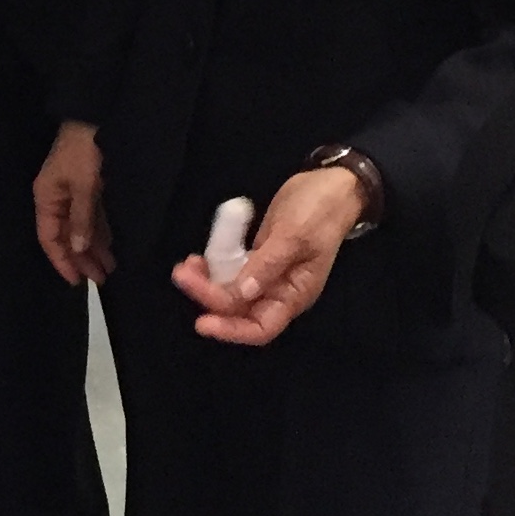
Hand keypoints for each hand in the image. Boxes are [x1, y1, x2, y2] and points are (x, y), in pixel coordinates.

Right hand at [33, 121, 109, 284]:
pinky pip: (90, 215)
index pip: (49, 238)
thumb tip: (78, 247)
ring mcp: (72, 190)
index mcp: (47, 197)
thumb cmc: (85, 150)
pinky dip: (99, 231)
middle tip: (101, 279)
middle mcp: (57, 196)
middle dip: (81, 258)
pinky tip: (110, 244)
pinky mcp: (87, 184)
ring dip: (93, 247)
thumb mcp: (84, 186)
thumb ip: (82, 219)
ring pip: (80, 227)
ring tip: (110, 267)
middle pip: (65, 235)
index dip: (62, 261)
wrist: (97, 114)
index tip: (78, 283)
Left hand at [170, 166, 364, 346]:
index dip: (232, 330)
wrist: (331, 185)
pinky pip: (231, 270)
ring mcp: (266, 274)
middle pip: (239, 310)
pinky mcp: (257, 257)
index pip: (262, 328)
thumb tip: (242, 293)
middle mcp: (278, 291)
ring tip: (185, 267)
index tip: (203, 321)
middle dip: (210, 298)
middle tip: (183, 275)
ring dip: (206, 283)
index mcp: (295, 294)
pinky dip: (213, 267)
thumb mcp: (295, 235)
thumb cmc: (320, 212)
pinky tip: (197, 258)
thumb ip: (269, 264)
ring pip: (230, 291)